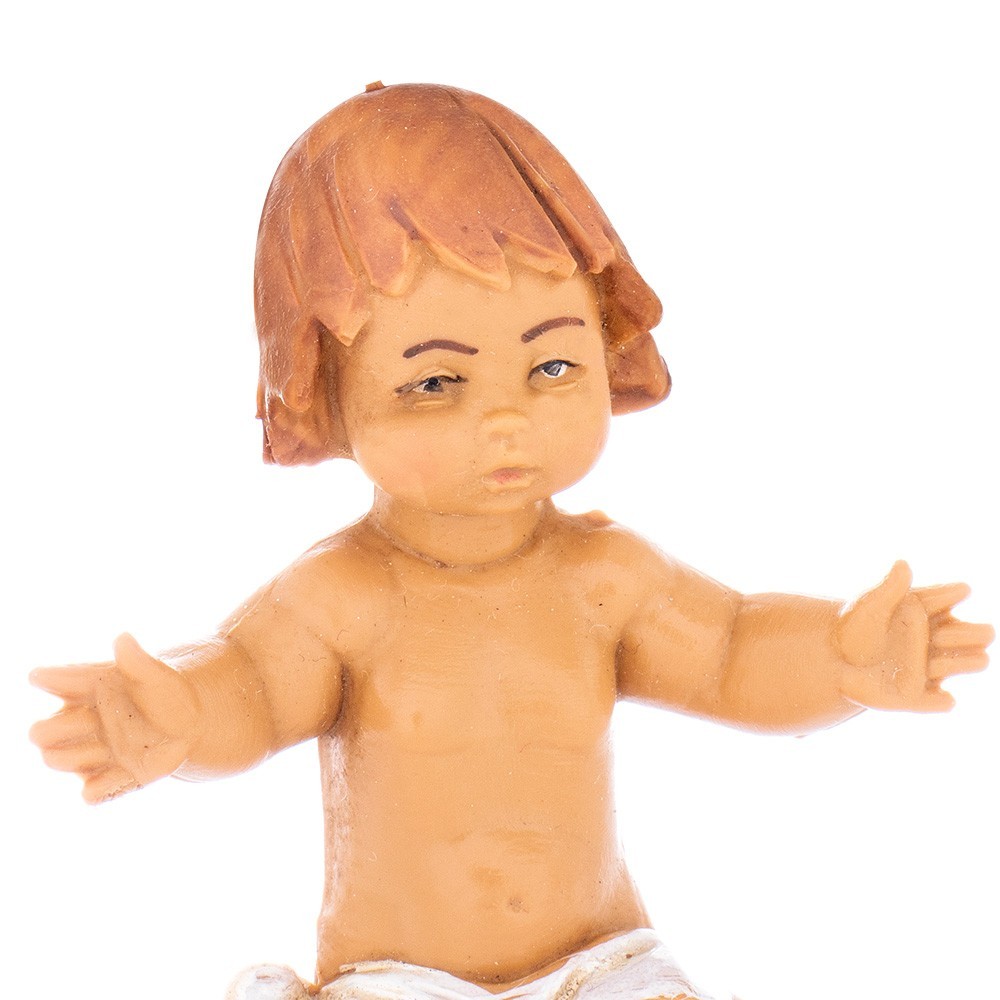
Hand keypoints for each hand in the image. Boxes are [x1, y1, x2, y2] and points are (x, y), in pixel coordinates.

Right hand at [30, 634, 200, 802]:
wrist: (192, 724)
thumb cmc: (167, 693)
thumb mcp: (156, 675)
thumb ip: (137, 661)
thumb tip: (122, 639)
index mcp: (90, 689)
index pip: (58, 681)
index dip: (50, 678)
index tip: (41, 676)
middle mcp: (83, 721)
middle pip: (41, 732)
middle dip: (58, 729)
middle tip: (91, 722)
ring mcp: (93, 752)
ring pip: (57, 761)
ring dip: (77, 756)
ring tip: (108, 747)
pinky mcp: (110, 778)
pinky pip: (92, 793)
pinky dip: (101, 787)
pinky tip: (123, 771)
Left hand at [836, 561, 991, 711]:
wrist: (835, 659)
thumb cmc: (854, 627)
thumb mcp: (869, 605)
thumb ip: (889, 588)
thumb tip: (903, 564)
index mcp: (923, 613)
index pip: (943, 599)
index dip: (952, 594)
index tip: (962, 589)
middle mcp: (932, 640)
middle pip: (961, 634)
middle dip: (970, 632)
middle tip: (977, 632)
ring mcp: (927, 667)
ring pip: (955, 664)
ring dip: (964, 662)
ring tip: (979, 658)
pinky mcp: (914, 695)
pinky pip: (930, 701)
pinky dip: (938, 702)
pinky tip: (946, 700)